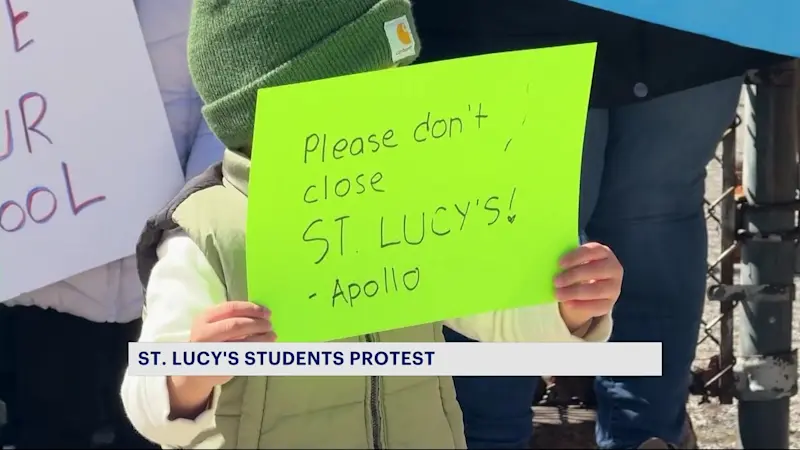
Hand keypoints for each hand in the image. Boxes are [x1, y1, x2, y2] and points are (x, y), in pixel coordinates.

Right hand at [168, 301, 274, 418]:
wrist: (195, 372)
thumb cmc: (210, 344)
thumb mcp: (214, 325)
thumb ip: (232, 318)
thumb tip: (262, 313)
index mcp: (205, 318)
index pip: (231, 308)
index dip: (251, 308)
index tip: (266, 312)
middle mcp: (205, 333)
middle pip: (237, 324)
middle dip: (257, 323)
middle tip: (269, 325)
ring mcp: (211, 351)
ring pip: (242, 342)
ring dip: (261, 338)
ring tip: (272, 336)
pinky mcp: (219, 366)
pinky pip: (244, 357)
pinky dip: (258, 351)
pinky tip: (265, 348)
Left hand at [553, 242, 621, 331]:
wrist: (590, 289)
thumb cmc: (579, 269)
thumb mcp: (575, 262)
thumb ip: (567, 261)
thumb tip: (549, 264)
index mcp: (604, 253)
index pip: (592, 251)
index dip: (576, 257)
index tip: (559, 263)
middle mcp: (613, 268)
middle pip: (596, 270)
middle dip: (574, 275)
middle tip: (556, 281)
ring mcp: (614, 287)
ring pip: (597, 290)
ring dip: (575, 292)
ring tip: (558, 294)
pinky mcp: (609, 303)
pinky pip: (597, 306)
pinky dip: (581, 305)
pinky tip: (568, 304)